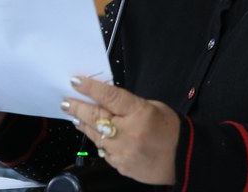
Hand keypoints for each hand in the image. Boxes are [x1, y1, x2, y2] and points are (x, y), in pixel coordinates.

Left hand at [61, 76, 179, 184]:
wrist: (182, 159)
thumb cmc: (170, 130)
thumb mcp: (153, 107)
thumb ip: (129, 104)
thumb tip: (107, 100)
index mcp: (139, 113)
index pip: (109, 96)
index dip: (90, 88)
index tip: (76, 81)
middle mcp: (128, 133)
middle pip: (95, 117)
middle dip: (77, 107)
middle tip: (65, 102)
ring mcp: (122, 151)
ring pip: (94, 135)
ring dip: (82, 123)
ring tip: (74, 115)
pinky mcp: (119, 165)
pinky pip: (103, 150)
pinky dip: (96, 140)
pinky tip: (93, 133)